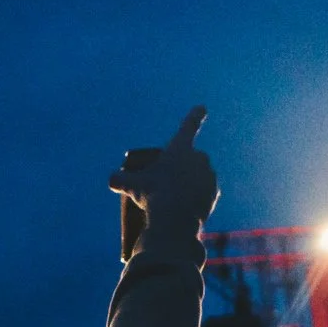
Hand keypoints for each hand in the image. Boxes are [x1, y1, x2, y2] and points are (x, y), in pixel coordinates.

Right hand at [108, 106, 217, 246]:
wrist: (176, 219)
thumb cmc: (153, 195)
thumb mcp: (131, 186)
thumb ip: (120, 180)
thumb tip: (113, 179)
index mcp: (180, 148)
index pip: (189, 126)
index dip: (195, 115)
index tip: (202, 107)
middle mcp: (199, 158)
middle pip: (190, 157)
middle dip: (181, 166)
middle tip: (166, 182)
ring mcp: (209, 175)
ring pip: (198, 176)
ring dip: (189, 182)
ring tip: (174, 198)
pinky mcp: (214, 194)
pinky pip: (205, 192)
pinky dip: (196, 197)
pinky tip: (186, 206)